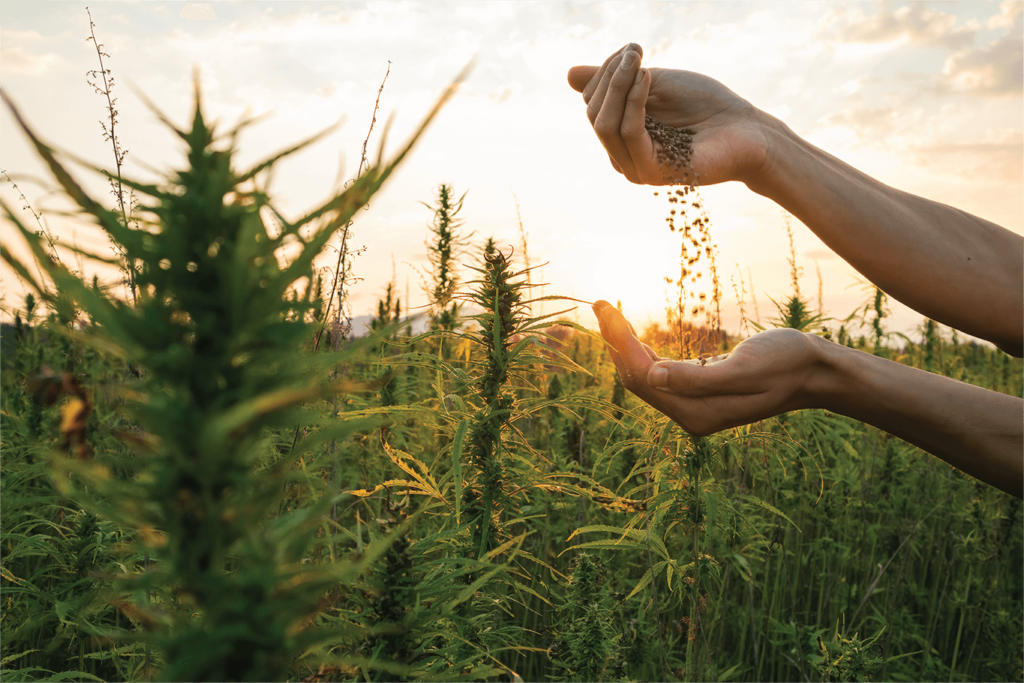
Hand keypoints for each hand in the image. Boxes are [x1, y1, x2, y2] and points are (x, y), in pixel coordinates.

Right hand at [568, 44, 769, 186]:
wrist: (747, 129)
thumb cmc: (706, 106)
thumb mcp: (654, 83)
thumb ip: (616, 81)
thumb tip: (569, 75)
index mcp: (621, 135)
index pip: (592, 102)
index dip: (606, 71)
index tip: (633, 49)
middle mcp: (622, 155)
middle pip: (593, 113)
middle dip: (610, 76)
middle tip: (636, 50)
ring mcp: (634, 167)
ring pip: (604, 124)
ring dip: (619, 85)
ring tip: (640, 62)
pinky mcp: (651, 172)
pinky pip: (629, 133)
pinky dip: (634, 102)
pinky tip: (648, 79)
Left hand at [593, 300, 825, 434]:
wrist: (816, 372)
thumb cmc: (787, 362)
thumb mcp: (746, 367)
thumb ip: (699, 377)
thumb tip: (653, 375)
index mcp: (698, 412)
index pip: (643, 377)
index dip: (619, 342)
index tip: (604, 308)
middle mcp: (691, 416)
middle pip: (637, 379)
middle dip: (616, 342)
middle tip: (599, 304)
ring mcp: (694, 408)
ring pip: (645, 377)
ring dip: (625, 346)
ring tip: (608, 312)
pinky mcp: (699, 396)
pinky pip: (660, 376)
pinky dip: (643, 353)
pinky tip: (633, 335)